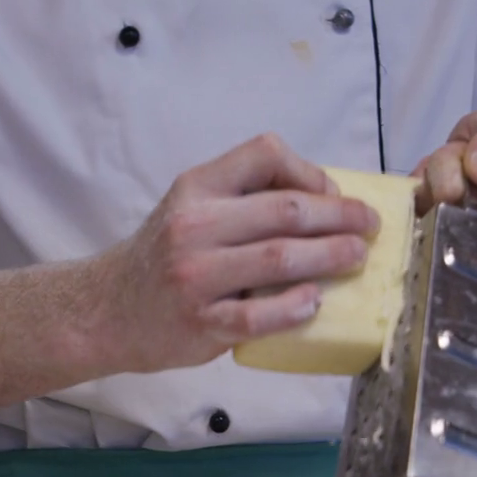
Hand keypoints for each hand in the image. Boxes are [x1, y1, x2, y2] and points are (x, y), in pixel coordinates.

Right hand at [90, 133, 379, 374]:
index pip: (264, 154)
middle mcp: (194, 225)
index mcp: (197, 188)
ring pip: (278, 259)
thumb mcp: (191, 208)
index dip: (309, 170)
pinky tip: (315, 302)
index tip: (333, 192)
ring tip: (356, 257)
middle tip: (368, 226)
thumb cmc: (164, 258)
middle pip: (284, 210)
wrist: (107, 310)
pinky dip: (293, 308)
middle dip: (338, 216)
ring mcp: (196, 275)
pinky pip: (258, 316)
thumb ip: (242, 200)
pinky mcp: (201, 323)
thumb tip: (324, 200)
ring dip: (329, 256)